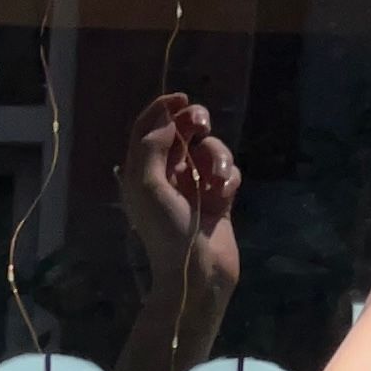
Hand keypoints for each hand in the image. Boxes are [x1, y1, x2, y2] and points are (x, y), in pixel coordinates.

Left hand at [119, 93, 241, 307]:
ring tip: (218, 179)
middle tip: (201, 123)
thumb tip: (165, 120)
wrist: (198, 272)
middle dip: (193, 122)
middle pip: (180, 132)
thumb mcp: (147, 187)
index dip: (162, 108)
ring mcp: (194, 187)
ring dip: (217, 157)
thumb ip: (151, 147)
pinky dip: (229, 177)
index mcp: (142, 174)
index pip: (147, 129)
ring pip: (209, 149)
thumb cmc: (167, 232)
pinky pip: (227, 172)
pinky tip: (226, 194)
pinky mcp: (218, 198)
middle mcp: (166, 176)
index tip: (181, 98)